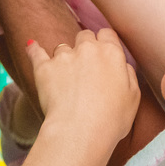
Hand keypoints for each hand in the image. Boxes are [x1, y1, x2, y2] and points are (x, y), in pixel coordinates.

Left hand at [26, 28, 140, 144]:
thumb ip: (128, 74)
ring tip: (65, 74)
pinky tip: (31, 46)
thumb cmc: (111, 119)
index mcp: (111, 53)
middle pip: (85, 36)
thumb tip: (122, 65)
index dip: (105, 42)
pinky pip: (36, 52)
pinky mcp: (44, 68)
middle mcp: (87, 49)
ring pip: (63, 47)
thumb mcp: (134, 97)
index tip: (103, 52)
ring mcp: (64, 56)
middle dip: (85, 46)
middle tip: (85, 64)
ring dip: (65, 56)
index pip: (107, 34)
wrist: (81, 131)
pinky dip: (34, 49)